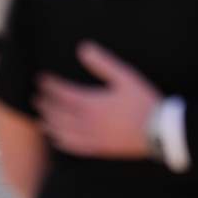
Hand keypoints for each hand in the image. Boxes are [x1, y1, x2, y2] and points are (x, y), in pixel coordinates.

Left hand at [35, 41, 160, 158]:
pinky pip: (73, 146)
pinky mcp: (98, 149)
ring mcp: (92, 137)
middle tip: (37, 96)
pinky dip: (60, 140)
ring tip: (41, 115)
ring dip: (49, 121)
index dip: (50, 85)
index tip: (41, 78)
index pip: (62, 92)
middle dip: (45, 103)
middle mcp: (87, 122)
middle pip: (58, 112)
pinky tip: (56, 137)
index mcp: (92, 102)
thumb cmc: (144, 101)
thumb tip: (83, 48)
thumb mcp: (125, 76)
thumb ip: (103, 63)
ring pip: (61, 130)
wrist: (159, 131)